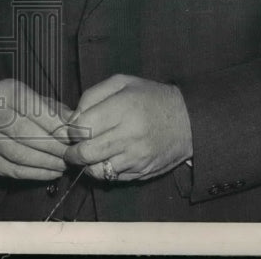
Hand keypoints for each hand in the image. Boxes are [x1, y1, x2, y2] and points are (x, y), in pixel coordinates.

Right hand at [0, 78, 73, 180]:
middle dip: (52, 146)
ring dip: (47, 162)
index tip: (70, 135)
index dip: (53, 123)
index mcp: (5, 92)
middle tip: (70, 153)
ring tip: (64, 163)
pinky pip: (15, 171)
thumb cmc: (24, 109)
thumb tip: (75, 125)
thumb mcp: (40, 101)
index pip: (31, 108)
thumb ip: (57, 111)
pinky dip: (37, 174)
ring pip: (20, 154)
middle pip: (24, 133)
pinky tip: (52, 172)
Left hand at [63, 74, 192, 181]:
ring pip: (97, 170)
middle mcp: (129, 135)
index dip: (72, 129)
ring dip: (87, 164)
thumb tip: (73, 117)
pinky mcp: (142, 171)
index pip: (82, 127)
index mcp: (123, 108)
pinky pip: (112, 178)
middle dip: (72, 152)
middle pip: (86, 152)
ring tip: (88, 154)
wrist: (188, 121)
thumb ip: (92, 95)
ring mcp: (136, 156)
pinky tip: (106, 159)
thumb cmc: (151, 98)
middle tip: (71, 147)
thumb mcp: (122, 82)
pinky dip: (103, 171)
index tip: (74, 128)